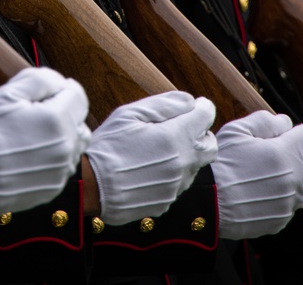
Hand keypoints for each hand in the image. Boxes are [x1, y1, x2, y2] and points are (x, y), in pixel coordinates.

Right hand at [0, 67, 90, 213]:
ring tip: (37, 132)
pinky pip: (66, 164)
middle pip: (80, 120)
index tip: (51, 90)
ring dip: (64, 133)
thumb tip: (61, 82)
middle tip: (39, 111)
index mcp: (56, 120)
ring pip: (76, 144)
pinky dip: (57, 154)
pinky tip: (33, 151)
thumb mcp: (8, 93)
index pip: (78, 96)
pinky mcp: (54, 186)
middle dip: (65, 111)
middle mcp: (65, 147)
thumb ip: (40, 79)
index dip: (64, 88)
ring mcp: (61, 170)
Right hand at [84, 91, 217, 224]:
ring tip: (159, 149)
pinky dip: (173, 172)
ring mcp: (176, 185)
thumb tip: (190, 101)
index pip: (206, 116)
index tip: (194, 106)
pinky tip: (150, 168)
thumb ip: (164, 104)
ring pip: (196, 165)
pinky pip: (180, 183)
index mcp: (175, 137)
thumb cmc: (107, 146)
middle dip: (201, 132)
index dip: (201, 107)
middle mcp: (183, 163)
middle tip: (182, 127)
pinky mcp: (168, 200)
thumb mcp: (129, 114)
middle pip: (211, 144)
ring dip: (186, 153)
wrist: (91, 187)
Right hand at [212, 110, 302, 239]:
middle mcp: (294, 179)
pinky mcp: (280, 220)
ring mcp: (288, 202)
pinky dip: (279, 200)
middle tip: (278, 160)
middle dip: (302, 162)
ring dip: (290, 182)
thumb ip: (264, 121)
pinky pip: (288, 207)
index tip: (282, 137)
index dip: (295, 134)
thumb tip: (284, 122)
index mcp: (286, 153)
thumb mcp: (236, 131)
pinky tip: (257, 194)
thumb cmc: (220, 162)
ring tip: (264, 179)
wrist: (206, 200)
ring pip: (302, 190)